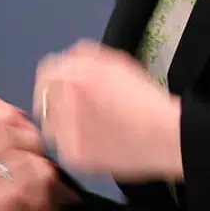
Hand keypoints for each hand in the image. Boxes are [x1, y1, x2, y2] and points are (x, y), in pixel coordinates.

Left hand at [35, 40, 182, 180]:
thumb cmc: (147, 101)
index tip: (61, 86)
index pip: (48, 72)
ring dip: (62, 122)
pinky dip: (74, 142)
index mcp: (77, 75)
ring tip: (88, 126)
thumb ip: (87, 56)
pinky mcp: (74, 154)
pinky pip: (63, 145)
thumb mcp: (118, 64)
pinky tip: (96, 140)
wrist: (165, 135)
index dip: (55, 77)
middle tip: (74, 109)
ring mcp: (67, 129)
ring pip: (50, 124)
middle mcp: (67, 100)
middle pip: (44, 97)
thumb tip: (70, 58)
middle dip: (56, 100)